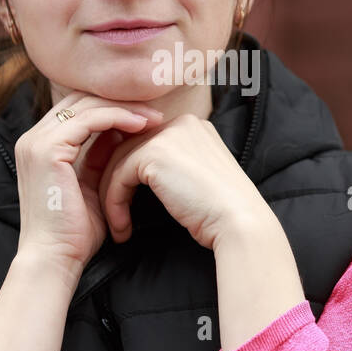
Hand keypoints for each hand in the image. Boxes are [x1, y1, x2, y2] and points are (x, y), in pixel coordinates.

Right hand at [14, 92, 164, 278]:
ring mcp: (37, 141)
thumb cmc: (75, 232)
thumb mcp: (91, 184)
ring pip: (87, 105)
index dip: (114, 108)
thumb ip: (99, 156)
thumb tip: (121, 132)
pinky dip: (118, 118)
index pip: (79, 110)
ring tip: (155, 118)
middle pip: (82, 100)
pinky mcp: (47, 149)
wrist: (55, 258)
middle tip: (156, 112)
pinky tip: (141, 125)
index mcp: (41, 145)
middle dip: (121, 103)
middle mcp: (33, 138)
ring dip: (125, 108)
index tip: (147, 117)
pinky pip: (89, 120)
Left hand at [97, 114, 269, 251]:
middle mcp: (181, 123)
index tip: (127, 203)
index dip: (132, 173)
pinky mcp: (154, 153)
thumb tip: (142, 177)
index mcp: (193, 127)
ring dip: (112, 197)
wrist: (238, 221)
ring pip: (120, 161)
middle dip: (117, 183)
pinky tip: (122, 226)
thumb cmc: (222, 211)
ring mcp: (167, 135)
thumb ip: (174, 167)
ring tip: (118, 227)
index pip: (148, 142)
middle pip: (131, 148)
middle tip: (116, 216)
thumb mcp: (197, 179)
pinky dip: (114, 202)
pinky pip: (119, 176)